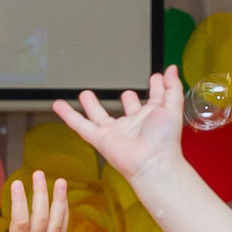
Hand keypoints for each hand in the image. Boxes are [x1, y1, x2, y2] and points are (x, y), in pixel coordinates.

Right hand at [0, 171, 67, 231]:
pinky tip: (64, 200)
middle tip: (39, 173)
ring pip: (58, 221)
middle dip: (41, 193)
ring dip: (59, 200)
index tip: (18, 183)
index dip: (20, 201)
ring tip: (60, 181)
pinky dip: (65, 213)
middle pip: (42, 216)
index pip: (21, 221)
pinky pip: (63, 230)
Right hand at [54, 70, 186, 184]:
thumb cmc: (164, 140)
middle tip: (123, 93)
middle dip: (127, 100)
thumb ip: (172, 87)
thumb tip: (171, 69)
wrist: (152, 162)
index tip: (155, 78)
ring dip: (92, 106)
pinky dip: (68, 116)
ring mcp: (115, 132)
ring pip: (100, 116)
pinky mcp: (99, 139)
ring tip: (85, 94)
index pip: (154, 99)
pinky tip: (58, 105)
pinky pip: (80, 125)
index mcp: (152, 116)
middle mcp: (133, 124)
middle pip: (128, 109)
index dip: (155, 88)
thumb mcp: (173, 107)